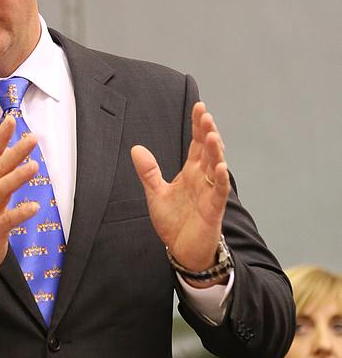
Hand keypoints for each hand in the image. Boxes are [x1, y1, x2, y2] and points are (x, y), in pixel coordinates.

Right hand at [0, 115, 39, 293]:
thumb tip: (10, 160)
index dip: (0, 138)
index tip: (11, 120)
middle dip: (15, 151)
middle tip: (32, 138)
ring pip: (0, 190)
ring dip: (17, 177)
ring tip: (34, 167)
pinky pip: (7, 221)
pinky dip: (20, 213)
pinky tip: (34, 208)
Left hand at [130, 101, 229, 273]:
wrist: (182, 250)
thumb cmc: (174, 222)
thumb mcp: (156, 194)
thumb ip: (149, 172)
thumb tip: (136, 148)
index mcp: (191, 172)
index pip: (197, 144)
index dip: (198, 126)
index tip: (199, 107)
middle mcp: (203, 178)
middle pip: (208, 151)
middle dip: (208, 132)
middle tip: (205, 115)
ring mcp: (210, 192)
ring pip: (216, 167)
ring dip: (216, 151)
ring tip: (213, 135)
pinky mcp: (214, 209)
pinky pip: (219, 192)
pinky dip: (221, 180)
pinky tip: (221, 167)